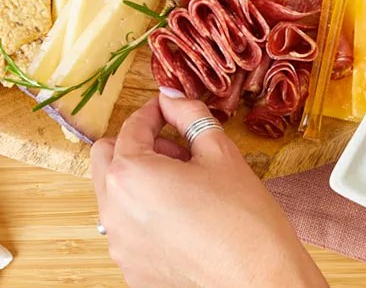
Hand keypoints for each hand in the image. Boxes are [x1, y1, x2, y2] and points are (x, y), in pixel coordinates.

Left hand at [91, 89, 325, 287]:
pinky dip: (147, 217)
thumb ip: (189, 115)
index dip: (154, 113)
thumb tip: (171, 96)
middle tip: (176, 150)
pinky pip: (128, 231)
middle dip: (137, 146)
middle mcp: (114, 211)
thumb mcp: (219, 152)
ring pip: (115, 197)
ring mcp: (120, 246)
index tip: (170, 112)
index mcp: (131, 175)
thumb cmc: (242, 217)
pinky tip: (185, 220)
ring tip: (186, 187)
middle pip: (107, 160)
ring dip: (141, 182)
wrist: (259, 277)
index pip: (132, 128)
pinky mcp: (132, 270)